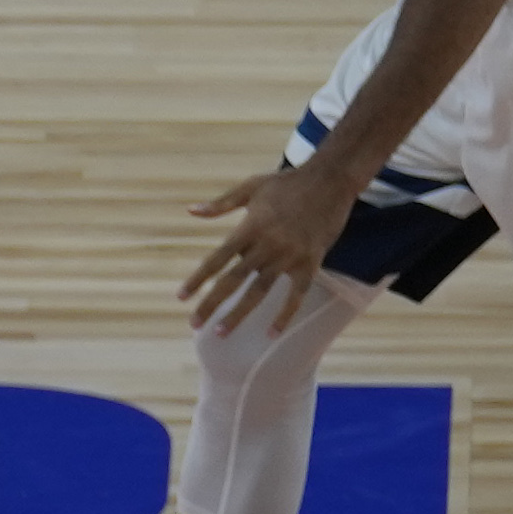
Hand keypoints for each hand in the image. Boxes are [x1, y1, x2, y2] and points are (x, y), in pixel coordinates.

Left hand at [180, 152, 364, 328]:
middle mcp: (267, 244)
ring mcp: (290, 255)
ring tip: (221, 333)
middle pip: (233, 280)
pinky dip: (285, 315)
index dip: (198, 279)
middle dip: (212, 304)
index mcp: (249, 227)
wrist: (331, 180)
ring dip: (239, 314)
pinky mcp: (311, 262)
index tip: (181, 297)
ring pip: (259, 291)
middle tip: (194, 324)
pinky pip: (297, 294)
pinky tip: (272, 333)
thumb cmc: (287, 182)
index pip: (217, 259)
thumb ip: (221, 203)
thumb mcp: (251, 187)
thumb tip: (191, 210)